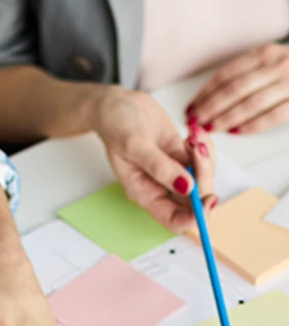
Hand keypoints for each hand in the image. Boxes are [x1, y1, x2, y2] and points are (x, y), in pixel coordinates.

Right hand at [93, 86, 215, 227]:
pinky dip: (205, 146)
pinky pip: (203, 160)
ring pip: (203, 178)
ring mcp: (173, 172)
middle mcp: (161, 188)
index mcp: (146, 194)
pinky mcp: (181, 156)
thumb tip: (187, 187)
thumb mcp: (136, 146)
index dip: (194, 216)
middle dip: (204, 176)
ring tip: (194, 136)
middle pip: (195, 199)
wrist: (118, 105)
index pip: (174, 220)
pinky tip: (193, 133)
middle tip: (198, 149)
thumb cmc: (117, 127)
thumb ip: (161, 168)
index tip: (207, 198)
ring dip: (206, 158)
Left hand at [187, 43, 288, 133]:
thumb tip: (211, 97)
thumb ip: (247, 74)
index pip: (226, 74)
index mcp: (264, 53)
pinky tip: (236, 132)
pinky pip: (272, 116)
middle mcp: (276, 64)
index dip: (204, 93)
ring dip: (225, 119)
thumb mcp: (271, 61)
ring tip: (209, 129)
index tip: (190, 107)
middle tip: (194, 123)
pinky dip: (251, 125)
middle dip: (209, 109)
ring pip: (249, 103)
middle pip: (233, 90)